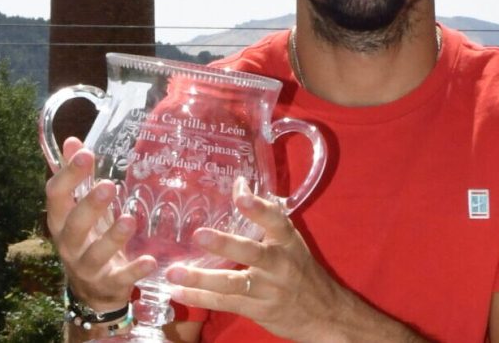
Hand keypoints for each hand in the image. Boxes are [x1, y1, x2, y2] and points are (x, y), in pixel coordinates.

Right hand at [45, 137, 156, 311]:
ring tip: (128, 219)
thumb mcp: (81, 208)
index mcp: (61, 221)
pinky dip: (134, 270)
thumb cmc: (89, 239)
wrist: (94, 291)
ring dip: (112, 237)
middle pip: (73, 225)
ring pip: (95, 253)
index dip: (68, 175)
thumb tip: (72, 141)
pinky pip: (120, 278)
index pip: (56, 196)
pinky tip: (149, 260)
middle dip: (89, 205)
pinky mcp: (108, 284)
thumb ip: (79, 177)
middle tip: (108, 186)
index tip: (85, 154)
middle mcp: (69, 245)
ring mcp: (87, 267)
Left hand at [164, 178, 349, 341]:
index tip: (239, 193)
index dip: (258, 207)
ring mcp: (268, 289)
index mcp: (287, 241)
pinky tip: (178, 293)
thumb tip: (239, 183)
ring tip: (174, 272)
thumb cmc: (301, 270)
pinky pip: (226, 303)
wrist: (324, 313)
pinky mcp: (257, 310)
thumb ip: (265, 217)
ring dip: (201, 278)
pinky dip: (200, 299)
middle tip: (198, 235)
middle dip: (225, 244)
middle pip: (252, 253)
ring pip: (232, 283)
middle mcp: (280, 264)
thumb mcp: (290, 241)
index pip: (275, 220)